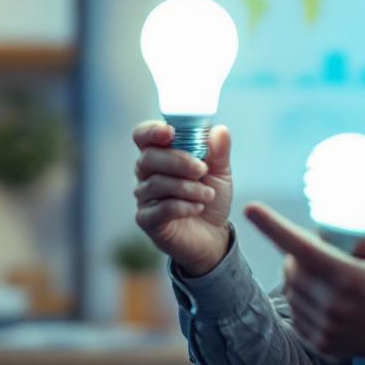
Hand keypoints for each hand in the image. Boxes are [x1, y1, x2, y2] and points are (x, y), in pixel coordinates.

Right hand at [132, 121, 233, 276]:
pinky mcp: (147, 219)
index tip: (170, 132)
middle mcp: (147, 173)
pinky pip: (161, 208)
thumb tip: (220, 130)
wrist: (213, 234)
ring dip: (188, 188)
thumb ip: (219, 151)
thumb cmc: (210, 197)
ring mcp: (145, 197)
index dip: (152, 131)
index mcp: (161, 154)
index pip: (143, 136)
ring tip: (208, 194)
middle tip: (203, 170)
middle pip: (148, 157)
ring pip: (157, 183)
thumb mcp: (221, 172)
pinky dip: (184, 206)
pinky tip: (198, 207)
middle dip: (179, 161)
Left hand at [245, 202, 364, 358]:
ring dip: (300, 277)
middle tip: (319, 254)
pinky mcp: (319, 342)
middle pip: (291, 267)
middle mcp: (333, 304)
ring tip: (328, 280)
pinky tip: (327, 301)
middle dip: (296, 254)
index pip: (302, 247)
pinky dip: (304, 300)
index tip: (251, 208)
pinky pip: (295, 311)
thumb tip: (327, 228)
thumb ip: (360, 235)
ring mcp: (324, 326)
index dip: (273, 227)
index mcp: (349, 277)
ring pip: (290, 289)